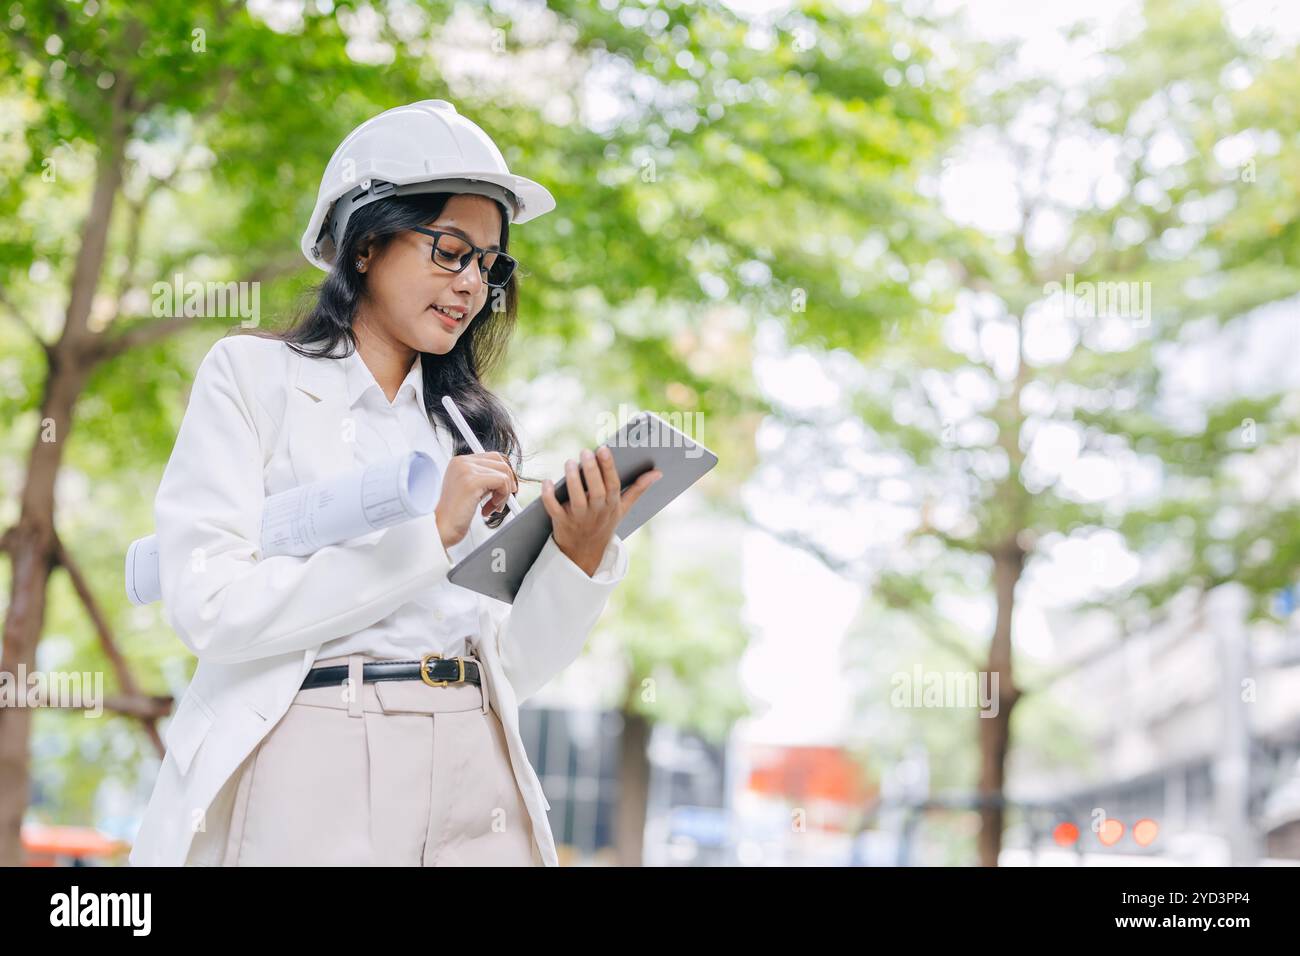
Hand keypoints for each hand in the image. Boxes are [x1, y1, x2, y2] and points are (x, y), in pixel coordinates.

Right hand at [434, 451, 518, 547]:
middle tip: (502, 499)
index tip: (504, 489)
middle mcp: (461, 462)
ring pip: (504, 472)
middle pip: (500, 462)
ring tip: (493, 507)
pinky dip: (502, 497)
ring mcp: (466, 469)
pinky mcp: (472, 481)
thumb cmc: (455, 515)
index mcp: (459, 462)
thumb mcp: (470, 489)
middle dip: (507, 482)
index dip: (503, 474)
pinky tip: (489, 509)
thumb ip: (484, 479)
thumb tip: (507, 477)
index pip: (492, 457)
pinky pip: (502, 481)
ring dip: (504, 493)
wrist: (441, 528)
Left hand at [542, 445, 661, 576]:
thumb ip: (638, 489)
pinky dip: (549, 496)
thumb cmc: (604, 523)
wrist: (585, 553)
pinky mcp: (561, 522)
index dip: (608, 467)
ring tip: (569, 462)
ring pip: (576, 499)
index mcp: (612, 504)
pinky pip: (554, 509)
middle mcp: (597, 511)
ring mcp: (579, 518)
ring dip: (572, 480)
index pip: (612, 485)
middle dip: (590, 471)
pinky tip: (547, 482)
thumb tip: (658, 472)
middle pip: (595, 491)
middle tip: (585, 452)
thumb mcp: (623, 508)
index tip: (603, 449)